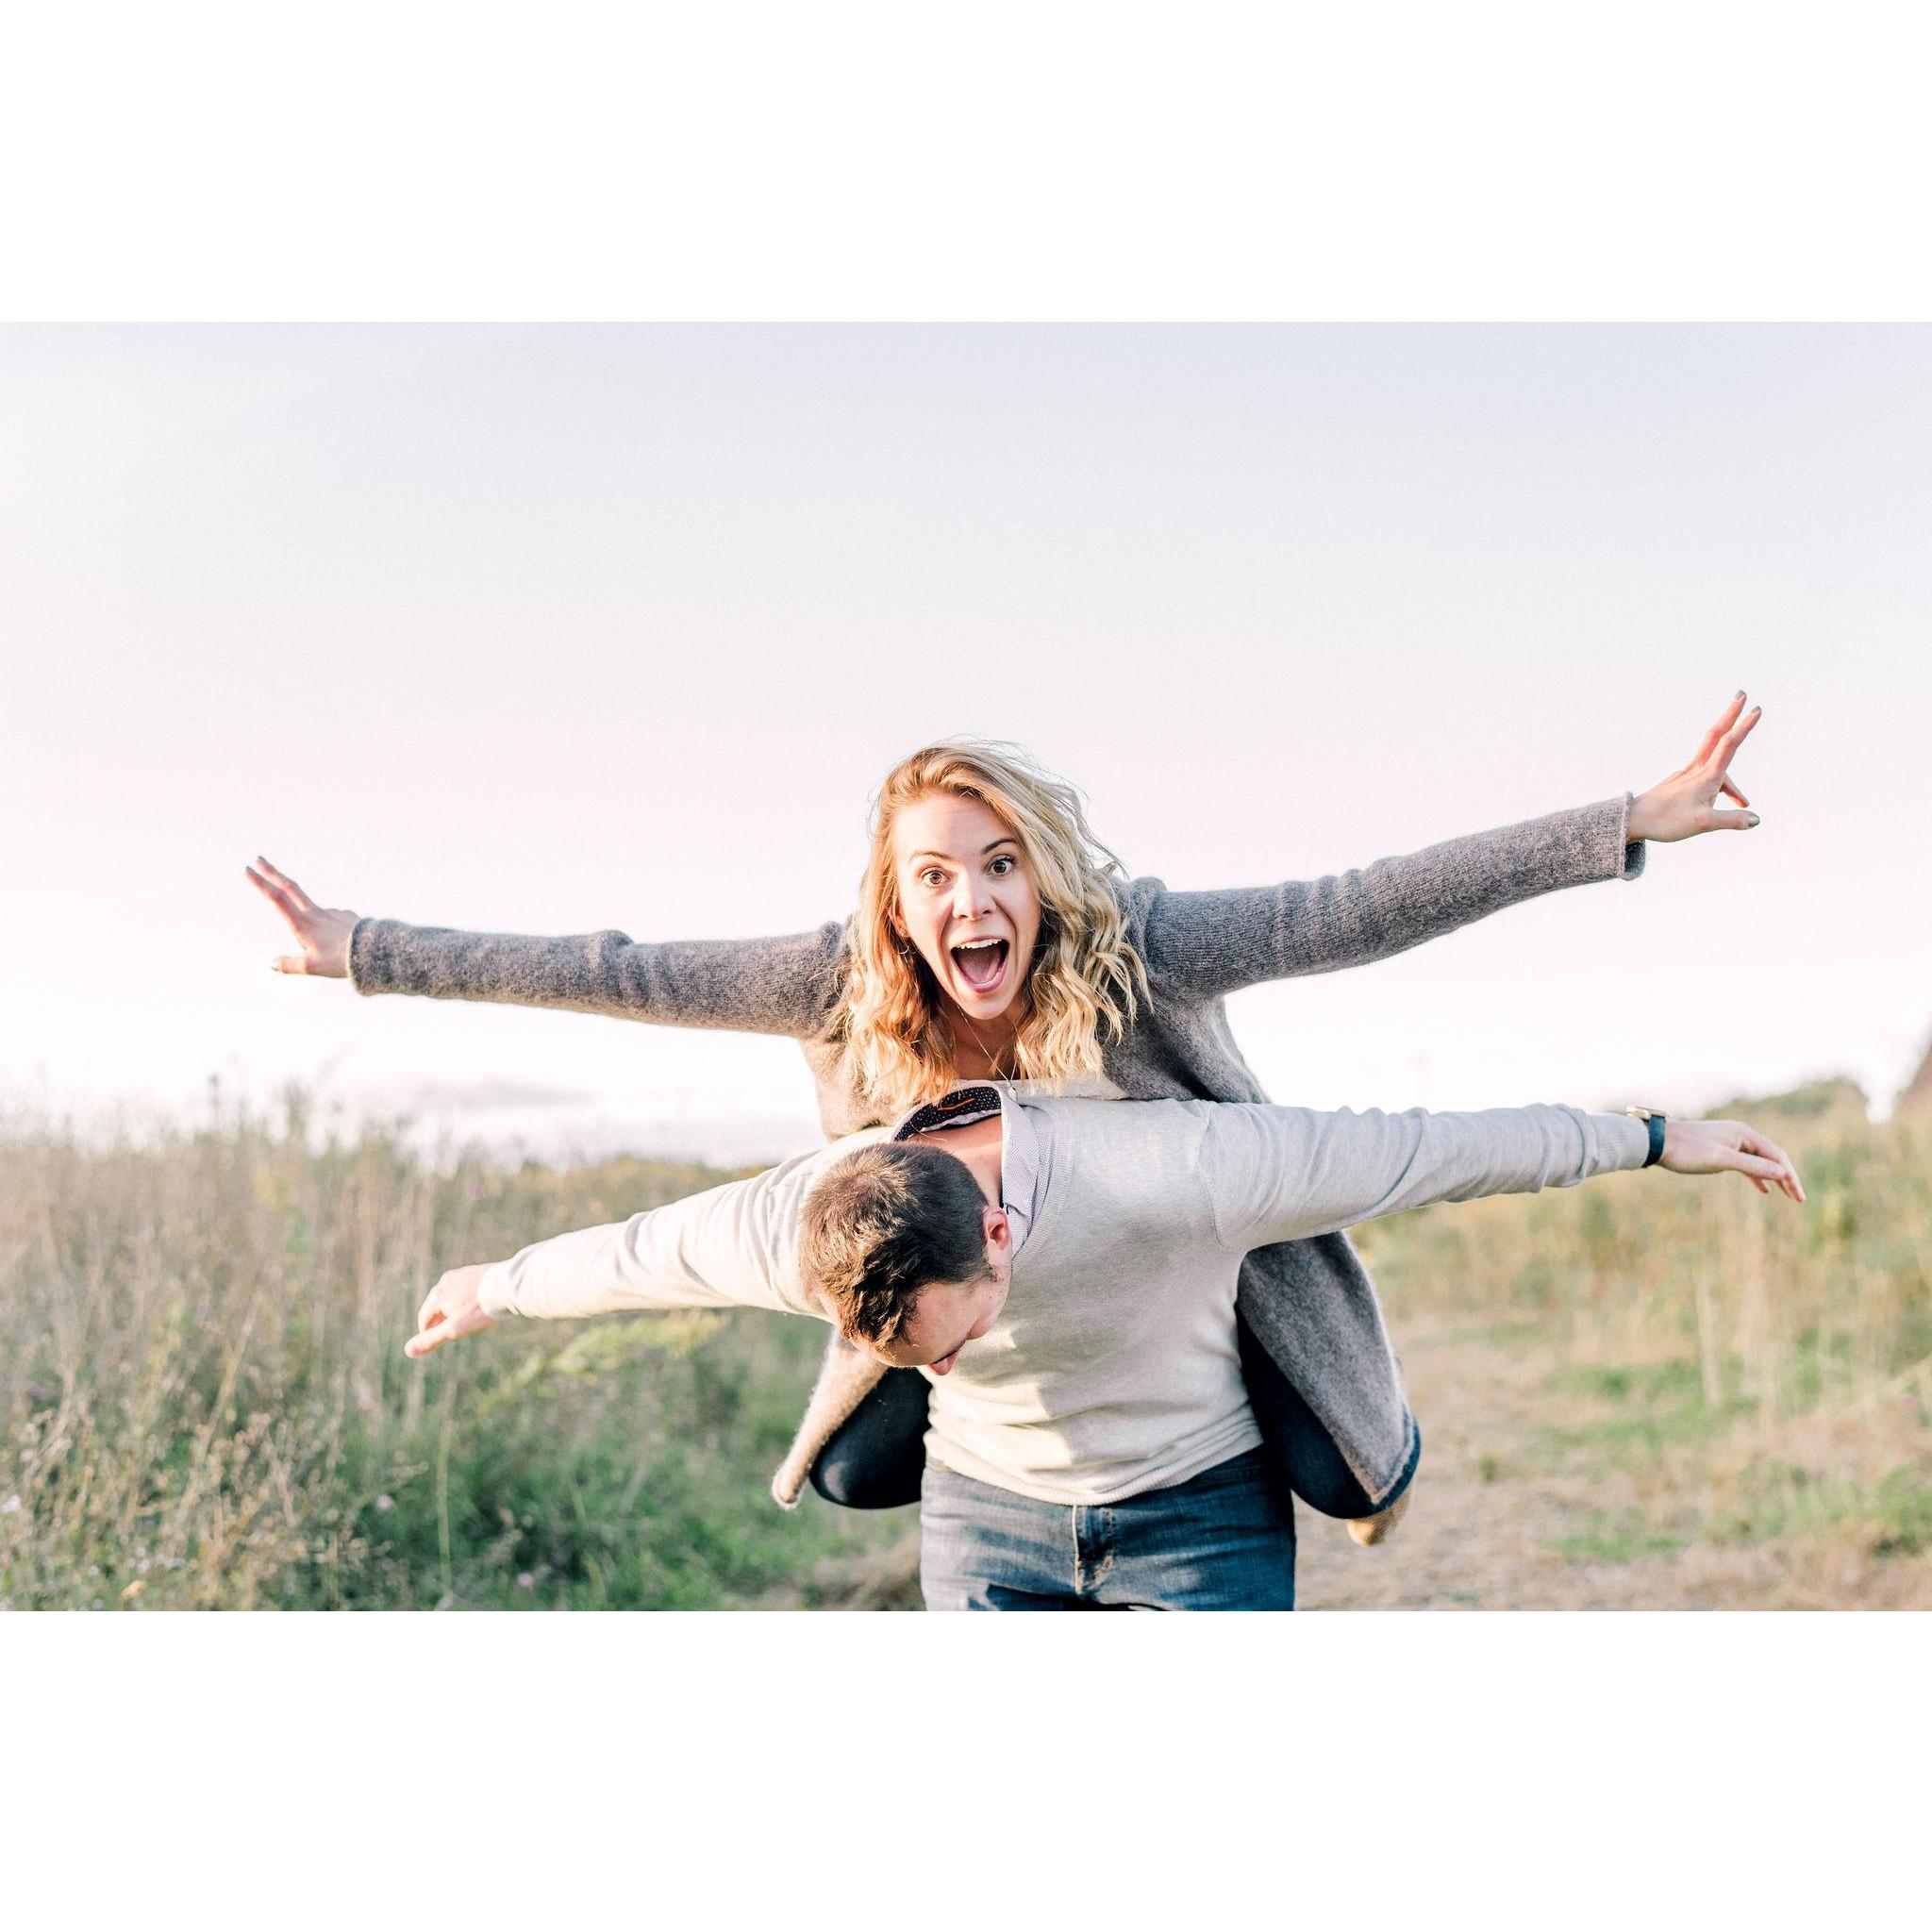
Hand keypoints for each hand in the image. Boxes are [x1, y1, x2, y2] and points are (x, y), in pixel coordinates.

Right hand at [246, 857, 357, 975]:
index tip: (248, 869)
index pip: (277, 898)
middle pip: (290, 887)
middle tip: (259, 858)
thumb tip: (272, 963)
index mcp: (302, 923)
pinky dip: (331, 933)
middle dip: (273, 872)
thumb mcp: (310, 967)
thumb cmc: (340, 961)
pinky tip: (343, 948)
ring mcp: (333, 911)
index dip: (261, 883)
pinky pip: (334, 923)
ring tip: (327, 952)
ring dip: (312, 925)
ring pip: (314, 914)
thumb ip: (288, 965)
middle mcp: (316, 912)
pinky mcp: (347, 915)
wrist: (374, 952)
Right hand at [405, 1265, 497, 1358]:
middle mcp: (447, 1280)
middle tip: (449, 1332)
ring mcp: (463, 1274)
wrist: (508, 1287)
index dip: (428, 1332)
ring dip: (454, 1308)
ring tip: (464, 1320)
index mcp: (438, 1294)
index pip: (425, 1317)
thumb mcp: (455, 1329)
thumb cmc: (480, 1310)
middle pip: (438, 1305)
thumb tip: (408, 1351)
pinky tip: (478, 1306)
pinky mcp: (478, 1271)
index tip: (435, 1341)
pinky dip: (468, 1299)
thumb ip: (432, 1339)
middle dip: (442, 1319)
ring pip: (453, 1295)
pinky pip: (467, 1288)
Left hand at [1626, 692, 1761, 842]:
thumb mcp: (1703, 824)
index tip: (1756, 710)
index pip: (1728, 744)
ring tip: (1743, 800)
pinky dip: (1721, 785)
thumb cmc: (1666, 821)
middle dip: (1731, 716)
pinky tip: (1722, 803)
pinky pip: (1707, 777)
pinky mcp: (1681, 781)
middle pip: (1716, 735)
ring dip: (1732, 774)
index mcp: (1706, 776)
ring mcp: (1687, 773)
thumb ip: (1731, 820)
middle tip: (1742, 695)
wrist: (1634, 820)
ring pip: (1715, 762)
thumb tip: (1756, 819)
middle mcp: (1696, 769)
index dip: (1744, 727)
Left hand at [1659, 1118, 1804, 1202]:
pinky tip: (1764, 1190)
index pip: (1777, 1156)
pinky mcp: (1720, 1149)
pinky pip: (1746, 1163)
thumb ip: (1752, 1167)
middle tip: (1800, 1199)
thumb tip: (1782, 1173)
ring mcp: (1730, 1141)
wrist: (1657, 1141)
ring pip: (1759, 1161)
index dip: (1790, 1176)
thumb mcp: (1721, 1160)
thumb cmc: (1687, 1150)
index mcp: (1745, 1133)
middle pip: (1772, 1157)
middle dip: (1787, 1178)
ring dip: (1774, 1178)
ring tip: (1788, 1196)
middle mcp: (1741, 1134)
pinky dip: (1756, 1176)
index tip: (1799, 1197)